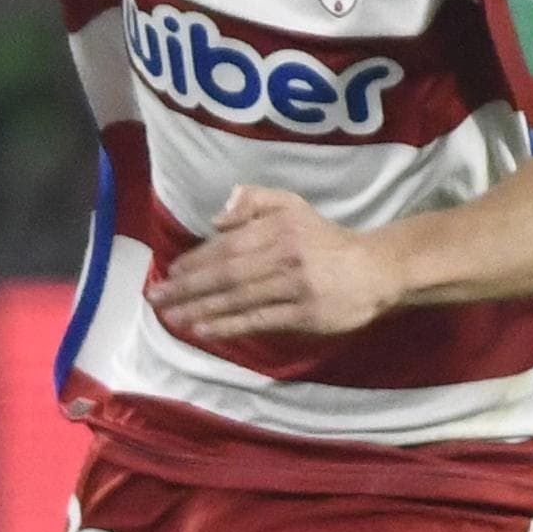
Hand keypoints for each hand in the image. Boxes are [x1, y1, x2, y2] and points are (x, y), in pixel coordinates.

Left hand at [147, 185, 402, 340]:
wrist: (376, 268)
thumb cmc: (326, 239)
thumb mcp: (293, 207)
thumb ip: (256, 201)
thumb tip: (216, 217)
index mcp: (278, 228)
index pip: (227, 245)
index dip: (195, 260)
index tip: (170, 273)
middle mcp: (284, 254)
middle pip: (226, 273)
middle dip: (187, 287)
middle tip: (156, 298)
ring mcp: (295, 286)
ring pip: (238, 298)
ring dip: (201, 308)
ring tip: (173, 317)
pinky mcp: (304, 314)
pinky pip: (259, 320)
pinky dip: (229, 325)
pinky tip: (204, 330)